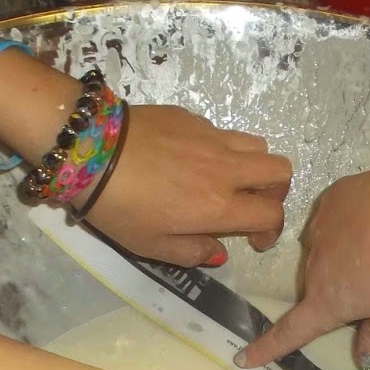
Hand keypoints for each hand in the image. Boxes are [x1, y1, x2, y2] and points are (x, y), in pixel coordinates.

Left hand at [85, 106, 291, 266]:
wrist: (90, 150)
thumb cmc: (119, 207)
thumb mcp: (151, 246)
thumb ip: (192, 252)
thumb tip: (219, 251)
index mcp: (219, 205)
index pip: (271, 214)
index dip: (271, 230)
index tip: (254, 239)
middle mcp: (226, 169)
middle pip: (280, 170)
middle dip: (275, 191)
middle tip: (251, 203)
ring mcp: (211, 137)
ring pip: (257, 145)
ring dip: (252, 165)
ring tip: (228, 178)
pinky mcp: (191, 116)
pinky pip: (222, 131)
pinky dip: (220, 148)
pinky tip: (189, 158)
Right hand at [237, 161, 369, 366]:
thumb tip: (361, 358)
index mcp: (328, 300)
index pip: (291, 332)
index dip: (268, 349)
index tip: (244, 358)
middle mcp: (314, 266)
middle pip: (317, 288)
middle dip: (338, 293)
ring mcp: (319, 229)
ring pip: (325, 254)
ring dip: (345, 259)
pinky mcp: (331, 200)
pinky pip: (335, 222)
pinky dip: (352, 228)